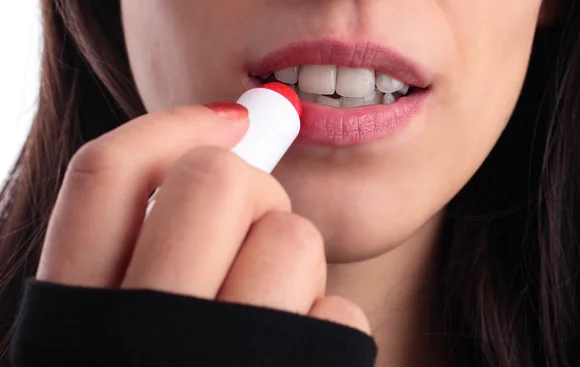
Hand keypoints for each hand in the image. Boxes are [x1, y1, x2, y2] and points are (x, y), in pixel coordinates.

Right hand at [36, 103, 370, 334]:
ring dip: (293, 263)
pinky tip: (298, 360)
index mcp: (73, 324)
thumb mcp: (124, 332)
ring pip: (289, 238)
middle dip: (253, 188)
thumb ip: (150, 245)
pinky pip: (337, 312)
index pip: (107, 175)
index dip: (173, 125)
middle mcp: (135, 343)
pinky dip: (326, 324)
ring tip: (271, 313)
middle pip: (215, 182)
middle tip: (255, 223)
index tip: (231, 117)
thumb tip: (230, 137)